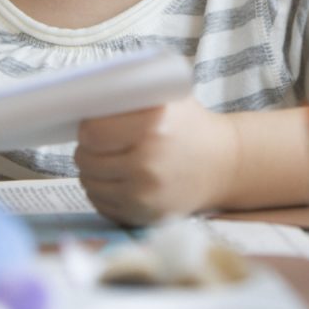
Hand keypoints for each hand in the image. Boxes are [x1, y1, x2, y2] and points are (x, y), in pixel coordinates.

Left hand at [75, 95, 236, 225]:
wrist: (224, 165)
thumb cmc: (189, 125)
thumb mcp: (166, 97)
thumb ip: (129, 93)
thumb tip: (83, 94)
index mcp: (153, 125)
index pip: (91, 132)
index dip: (89, 127)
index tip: (96, 124)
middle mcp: (148, 162)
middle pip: (86, 158)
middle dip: (88, 149)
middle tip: (103, 142)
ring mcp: (145, 194)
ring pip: (89, 182)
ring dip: (93, 170)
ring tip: (111, 159)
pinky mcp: (143, 216)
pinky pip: (100, 203)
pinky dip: (103, 190)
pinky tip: (120, 178)